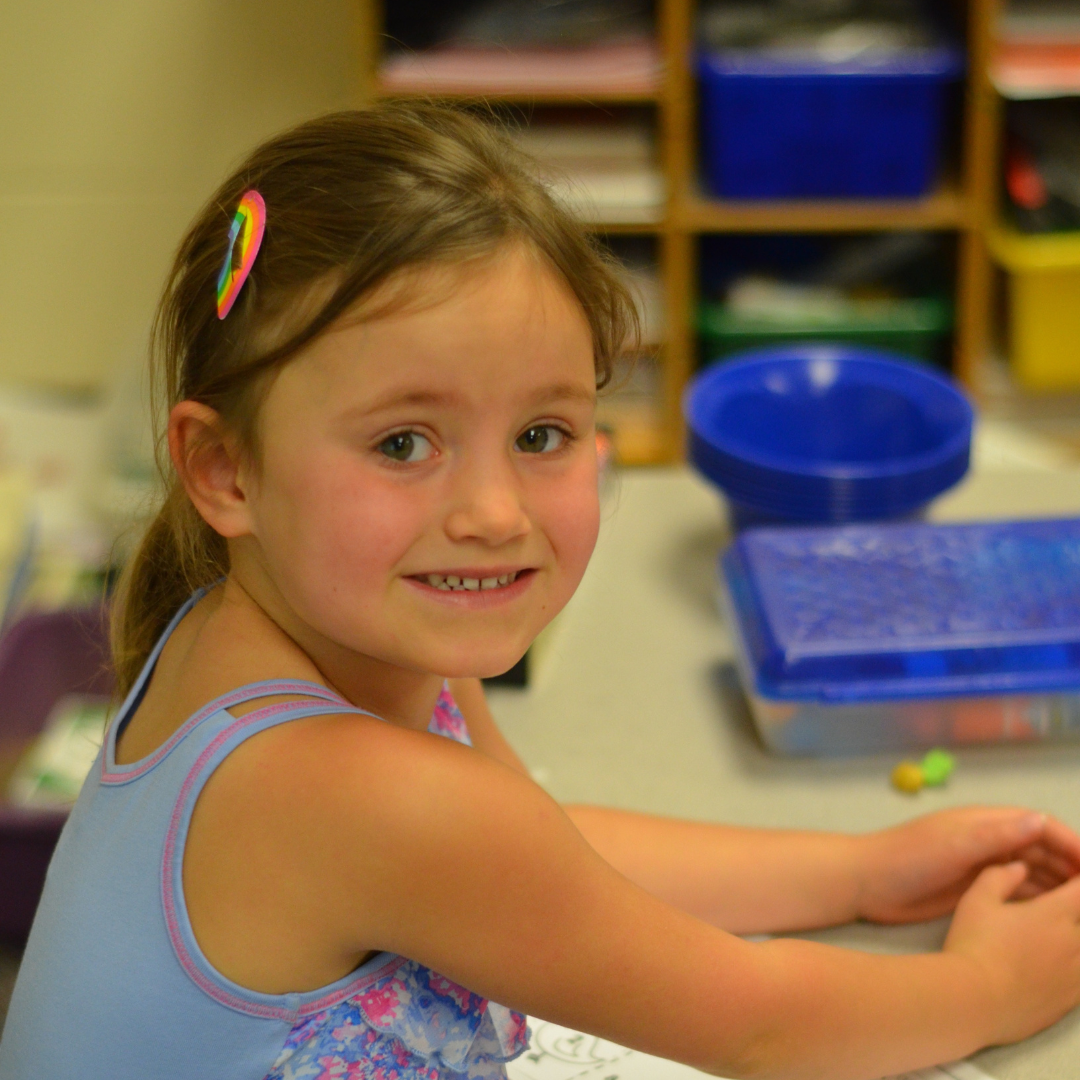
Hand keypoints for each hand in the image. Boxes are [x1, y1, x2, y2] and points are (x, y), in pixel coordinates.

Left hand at [852, 806, 1079, 923]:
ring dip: (1059, 884)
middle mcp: (988, 840)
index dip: (1071, 843)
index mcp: (985, 822)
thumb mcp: (954, 846)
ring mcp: (982, 864)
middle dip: (1072, 867)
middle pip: (1042, 849)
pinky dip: (1039, 898)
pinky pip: (1017, 890)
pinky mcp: (974, 887)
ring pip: (1033, 871)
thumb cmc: (907, 858)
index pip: (1040, 826)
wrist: (866, 882)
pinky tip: (1055, 916)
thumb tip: (1040, 819)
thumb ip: (996, 835)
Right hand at [945, 862, 1079, 1045]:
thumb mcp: (977, 900)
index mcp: (1055, 913)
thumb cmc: (974, 944)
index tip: (1068, 876)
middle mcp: (1074, 942)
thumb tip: (1019, 867)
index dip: (1077, 878)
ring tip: (1044, 939)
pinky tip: (1047, 966)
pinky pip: (1079, 978)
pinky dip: (1071, 966)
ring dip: (1071, 939)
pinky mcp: (1070, 1001)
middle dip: (1072, 909)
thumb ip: (1000, 876)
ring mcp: (1076, 975)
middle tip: (1048, 910)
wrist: (974, 1000)